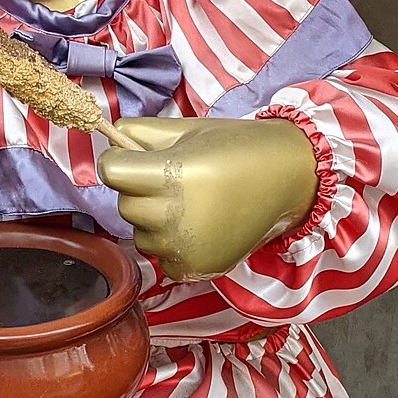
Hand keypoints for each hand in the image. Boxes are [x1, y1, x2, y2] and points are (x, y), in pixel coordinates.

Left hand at [98, 115, 317, 280]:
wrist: (287, 177)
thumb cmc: (237, 147)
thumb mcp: (188, 130)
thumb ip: (141, 134)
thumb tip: (109, 138)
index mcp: (171, 174)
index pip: (111, 172)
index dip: (120, 162)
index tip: (135, 159)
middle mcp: (174, 214)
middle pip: (125, 205)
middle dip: (139, 191)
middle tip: (171, 181)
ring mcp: (184, 246)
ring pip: (141, 235)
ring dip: (154, 221)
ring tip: (189, 205)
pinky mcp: (196, 268)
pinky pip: (162, 260)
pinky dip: (172, 247)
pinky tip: (197, 228)